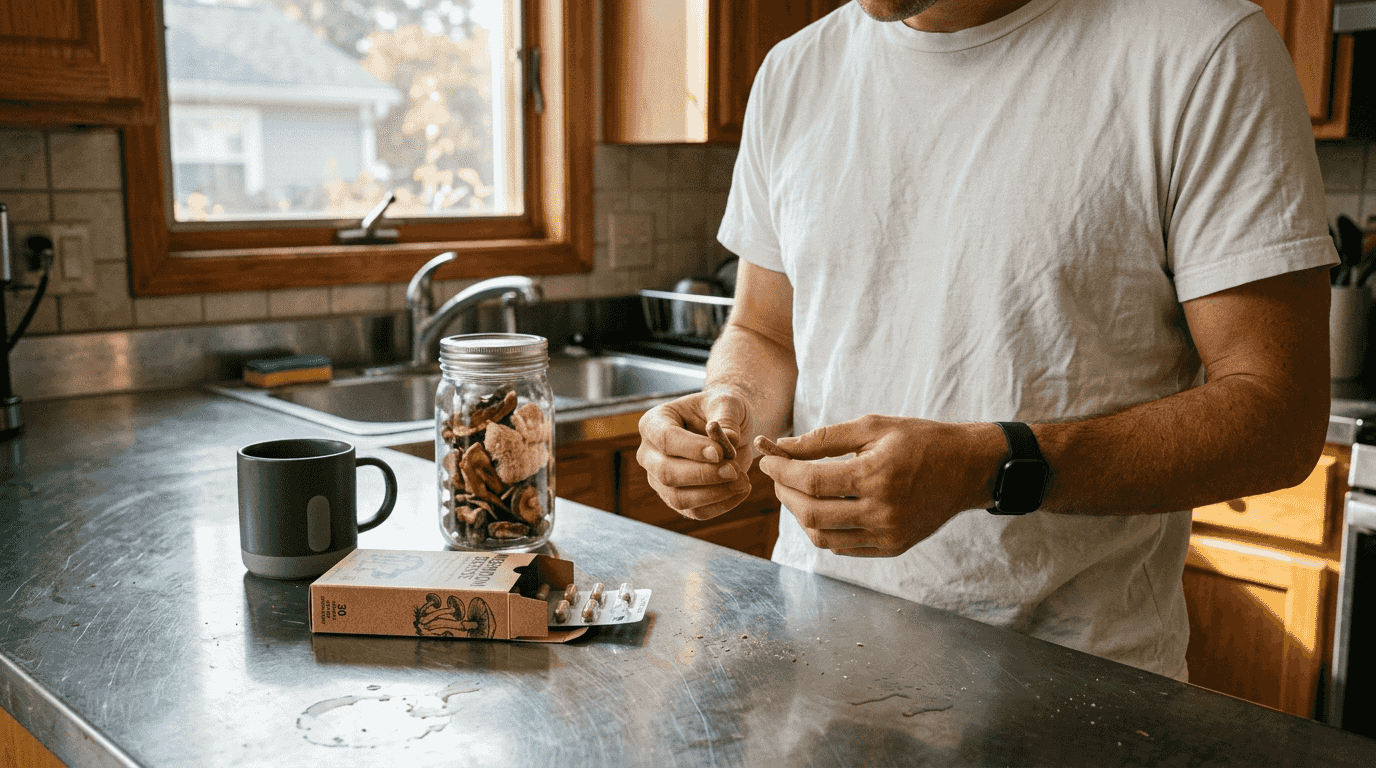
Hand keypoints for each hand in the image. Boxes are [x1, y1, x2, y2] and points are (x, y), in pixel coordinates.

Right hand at [637, 389, 755, 519]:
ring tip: (743, 481)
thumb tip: (729, 440)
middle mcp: (650, 454)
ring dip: (714, 493)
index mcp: (654, 423)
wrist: (727, 429)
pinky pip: (696, 512)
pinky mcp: (677, 500)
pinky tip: (742, 489)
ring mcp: (660, 480)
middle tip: (735, 470)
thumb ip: (727, 417)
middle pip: (666, 472)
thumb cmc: (722, 411)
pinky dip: (722, 505)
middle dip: (703, 475)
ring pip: (678, 498)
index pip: (665, 439)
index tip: (720, 452)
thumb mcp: (727, 403)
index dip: (691, 448)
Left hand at [758, 415, 998, 556]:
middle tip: (778, 476)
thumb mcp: (873, 427)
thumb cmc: (919, 440)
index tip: (768, 460)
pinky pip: (843, 547)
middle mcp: (882, 511)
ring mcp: (888, 534)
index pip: (811, 481)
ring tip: (796, 493)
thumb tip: (782, 447)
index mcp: (876, 475)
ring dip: (800, 516)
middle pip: (811, 514)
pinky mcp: (893, 547)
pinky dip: (823, 531)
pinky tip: (821, 509)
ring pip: (823, 537)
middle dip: (785, 494)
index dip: (782, 471)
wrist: (967, 469)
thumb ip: (824, 438)